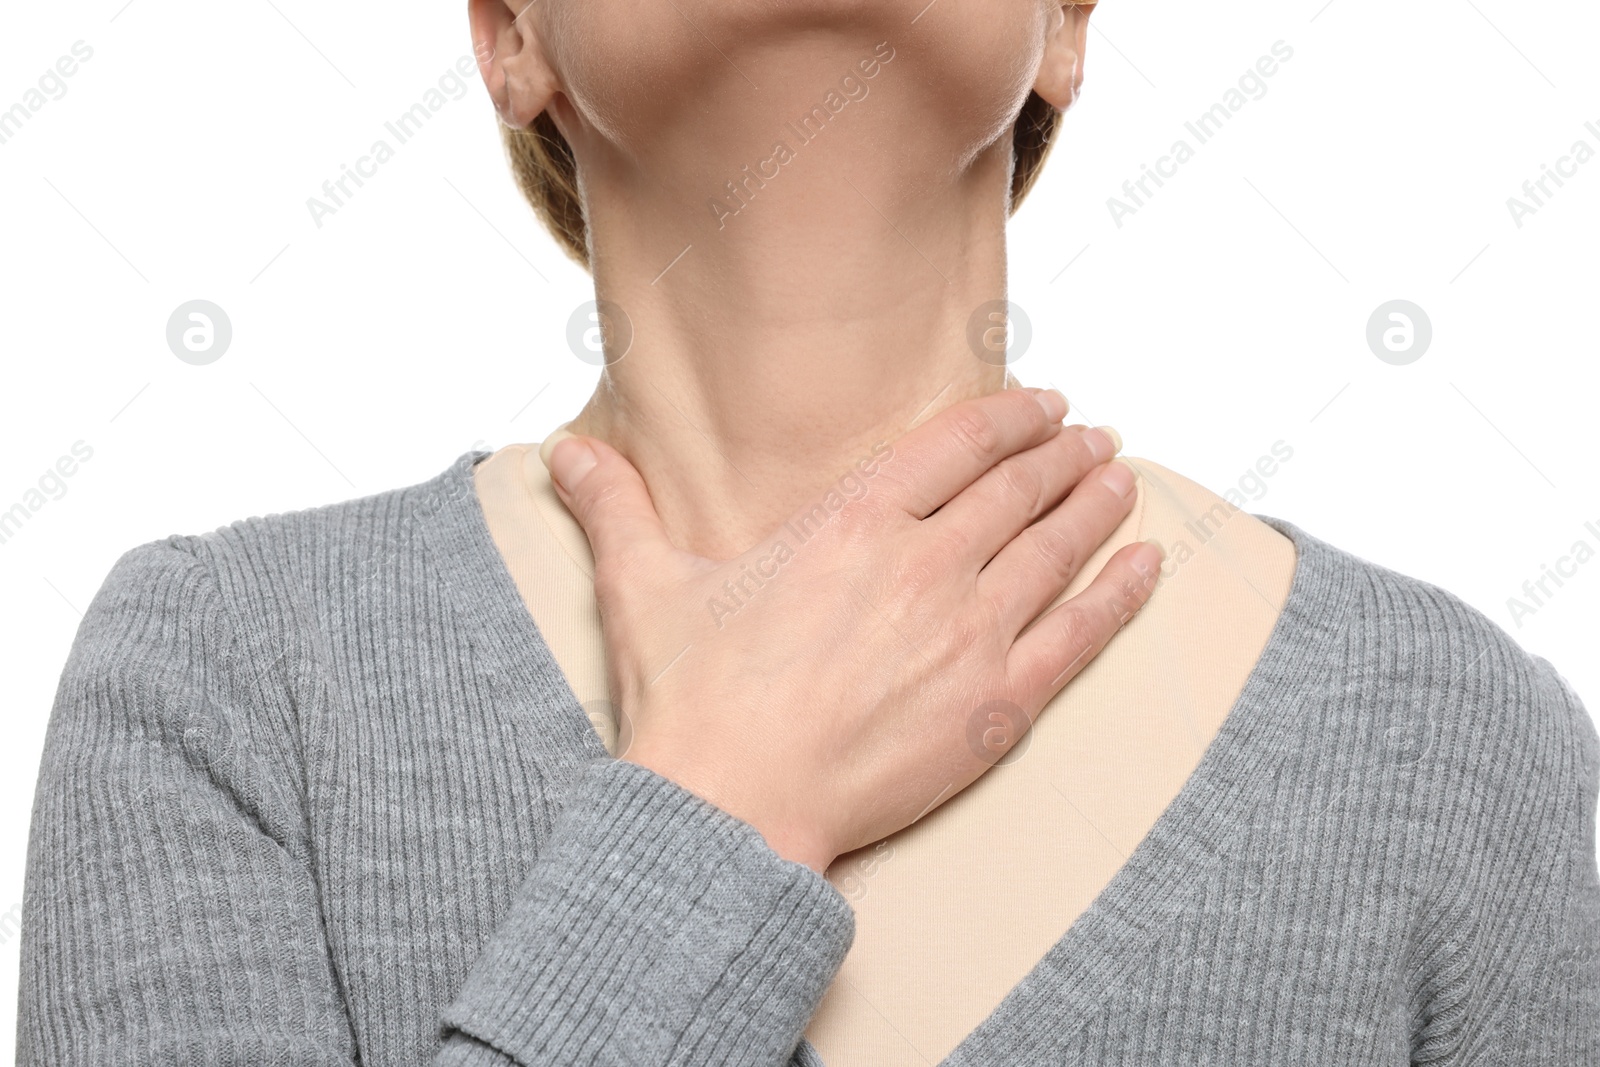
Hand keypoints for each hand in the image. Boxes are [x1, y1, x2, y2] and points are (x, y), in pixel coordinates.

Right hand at [545, 388, 1160, 872]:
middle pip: (1017, 490)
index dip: (1008, 418)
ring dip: (1096, 507)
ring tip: (1123, 477)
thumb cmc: (690, 701)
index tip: (1041, 406)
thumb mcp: (644, 589)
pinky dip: (1121, 595)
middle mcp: (924, 562)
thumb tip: (561, 454)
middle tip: (1093, 438)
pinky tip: (1148, 566)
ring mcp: (969, 632)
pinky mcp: (997, 704)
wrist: (730, 809)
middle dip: (1062, 456)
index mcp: (849, 521)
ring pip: (1056, 550)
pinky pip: (1080, 635)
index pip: (955, 445)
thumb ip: (615, 509)